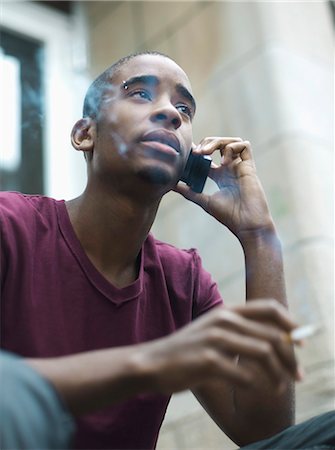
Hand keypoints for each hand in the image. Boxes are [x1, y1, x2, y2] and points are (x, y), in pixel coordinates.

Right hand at [140, 300, 302, 394]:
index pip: (269, 308)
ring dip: (279, 375)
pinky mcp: (208, 361)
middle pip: (273, 335)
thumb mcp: (212, 330)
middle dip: (292, 358)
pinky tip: (257, 390)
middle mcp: (223, 320)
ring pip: (264, 354)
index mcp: (226, 311)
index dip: (291, 323)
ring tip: (279, 387)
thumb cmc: (187, 350)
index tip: (302, 343)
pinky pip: (246, 376)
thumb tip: (277, 343)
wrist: (152, 361)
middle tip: (299, 375)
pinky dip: (258, 386)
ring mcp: (215, 339)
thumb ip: (240, 331)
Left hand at [175, 137, 272, 237]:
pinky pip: (244, 145)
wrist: (247, 224)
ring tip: (205, 152)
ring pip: (231, 141)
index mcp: (220, 176)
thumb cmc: (229, 216)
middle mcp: (230, 169)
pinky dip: (232, 147)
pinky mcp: (249, 167)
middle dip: (206, 143)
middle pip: (219, 144)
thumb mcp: (204, 201)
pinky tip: (224, 162)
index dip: (198, 151)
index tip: (187, 153)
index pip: (208, 156)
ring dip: (217, 142)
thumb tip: (171, 185)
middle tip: (196, 152)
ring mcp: (240, 166)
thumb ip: (189, 192)